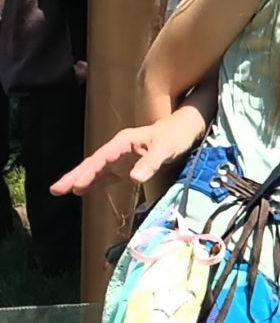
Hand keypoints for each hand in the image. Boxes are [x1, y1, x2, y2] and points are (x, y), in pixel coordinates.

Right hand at [51, 114, 201, 195]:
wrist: (182, 131)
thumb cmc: (174, 137)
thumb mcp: (165, 149)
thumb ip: (150, 163)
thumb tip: (133, 178)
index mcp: (122, 143)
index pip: (101, 159)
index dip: (88, 173)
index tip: (76, 185)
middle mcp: (117, 150)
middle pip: (92, 164)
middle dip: (74, 176)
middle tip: (55, 190)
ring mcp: (120, 158)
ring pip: (96, 170)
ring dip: (80, 180)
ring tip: (61, 191)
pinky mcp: (125, 166)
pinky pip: (106, 175)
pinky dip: (95, 183)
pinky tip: (83, 191)